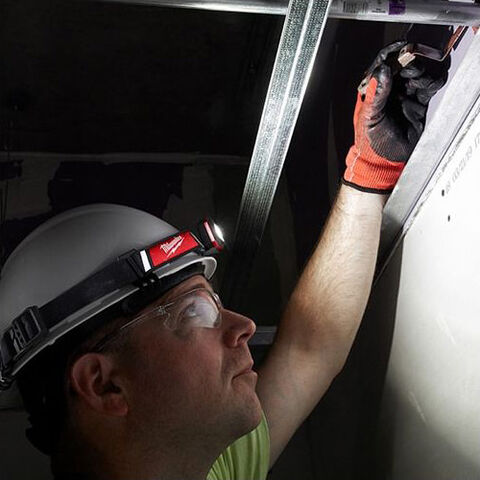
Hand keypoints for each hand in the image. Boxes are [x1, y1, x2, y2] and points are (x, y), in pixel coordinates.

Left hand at [343, 41, 449, 193]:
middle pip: (404, 65)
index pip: (383, 63)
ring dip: (422, 72)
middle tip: (413, 64)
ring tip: (419, 78)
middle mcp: (390, 90)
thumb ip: (376, 94)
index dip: (393, 53)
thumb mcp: (370, 117)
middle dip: (411, 61)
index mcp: (374, 89)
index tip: (403, 48)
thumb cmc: (370, 142)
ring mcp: (405, 96)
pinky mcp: (419, 104)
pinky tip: (432, 82)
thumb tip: (381, 71)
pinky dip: (433, 81)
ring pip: (418, 74)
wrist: (383, 161)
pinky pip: (429, 87)